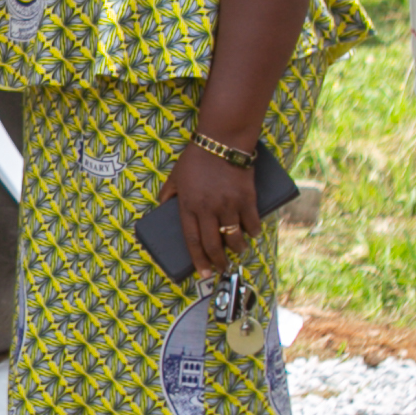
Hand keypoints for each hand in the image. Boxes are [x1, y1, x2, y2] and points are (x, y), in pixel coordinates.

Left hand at [166, 139, 261, 278]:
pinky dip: (253, 231)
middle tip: (223, 269)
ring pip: (234, 236)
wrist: (222, 140)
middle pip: (213, 244)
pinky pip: (251, 222)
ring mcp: (228, 204)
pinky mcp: (246, 198)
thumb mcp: (175, 175)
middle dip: (219, 261)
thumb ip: (168, 193)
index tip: (203, 274)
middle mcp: (208, 209)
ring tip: (238, 252)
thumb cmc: (197, 157)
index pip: (192, 240)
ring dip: (237, 248)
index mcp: (189, 205)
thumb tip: (162, 206)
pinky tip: (252, 234)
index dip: (198, 260)